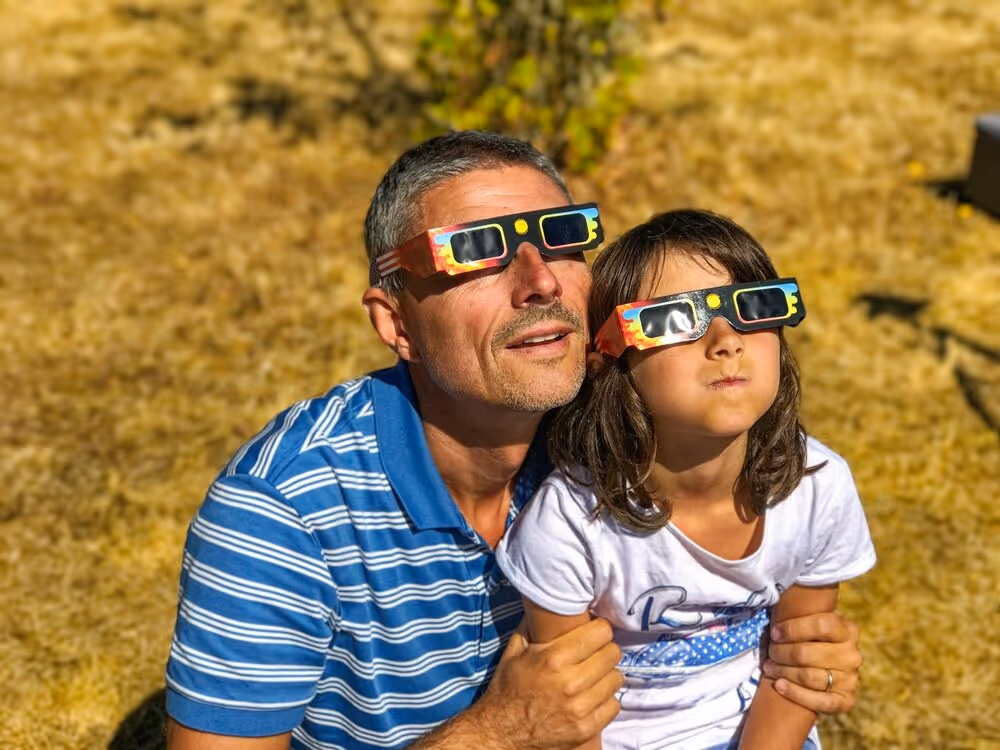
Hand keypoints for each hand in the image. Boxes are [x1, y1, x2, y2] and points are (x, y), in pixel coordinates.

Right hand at [473, 617, 623, 749]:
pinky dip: (606, 700)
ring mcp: (580, 708)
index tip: (596, 631)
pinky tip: (593, 696)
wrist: (500, 732)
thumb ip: (532, 625)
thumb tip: (546, 601)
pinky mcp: (586, 729)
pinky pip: (613, 706)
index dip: (600, 629)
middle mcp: (570, 682)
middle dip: (605, 649)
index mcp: (554, 658)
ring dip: (607, 675)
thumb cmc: (507, 688)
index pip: (600, 633)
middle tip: (596, 652)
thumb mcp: (514, 651)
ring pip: (616, 679)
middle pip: (612, 654)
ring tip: (594, 675)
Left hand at [763, 611, 862, 713]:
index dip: (793, 629)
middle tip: (769, 653)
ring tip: (768, 667)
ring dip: (783, 672)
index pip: (821, 625)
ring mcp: (851, 678)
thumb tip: (773, 598)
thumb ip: (800, 615)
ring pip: (809, 676)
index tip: (774, 632)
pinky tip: (779, 685)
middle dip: (781, 653)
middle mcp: (852, 654)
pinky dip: (795, 693)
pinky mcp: (846, 700)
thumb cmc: (810, 639)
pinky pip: (820, 701)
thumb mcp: (811, 623)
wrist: (827, 670)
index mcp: (847, 630)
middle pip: (808, 653)